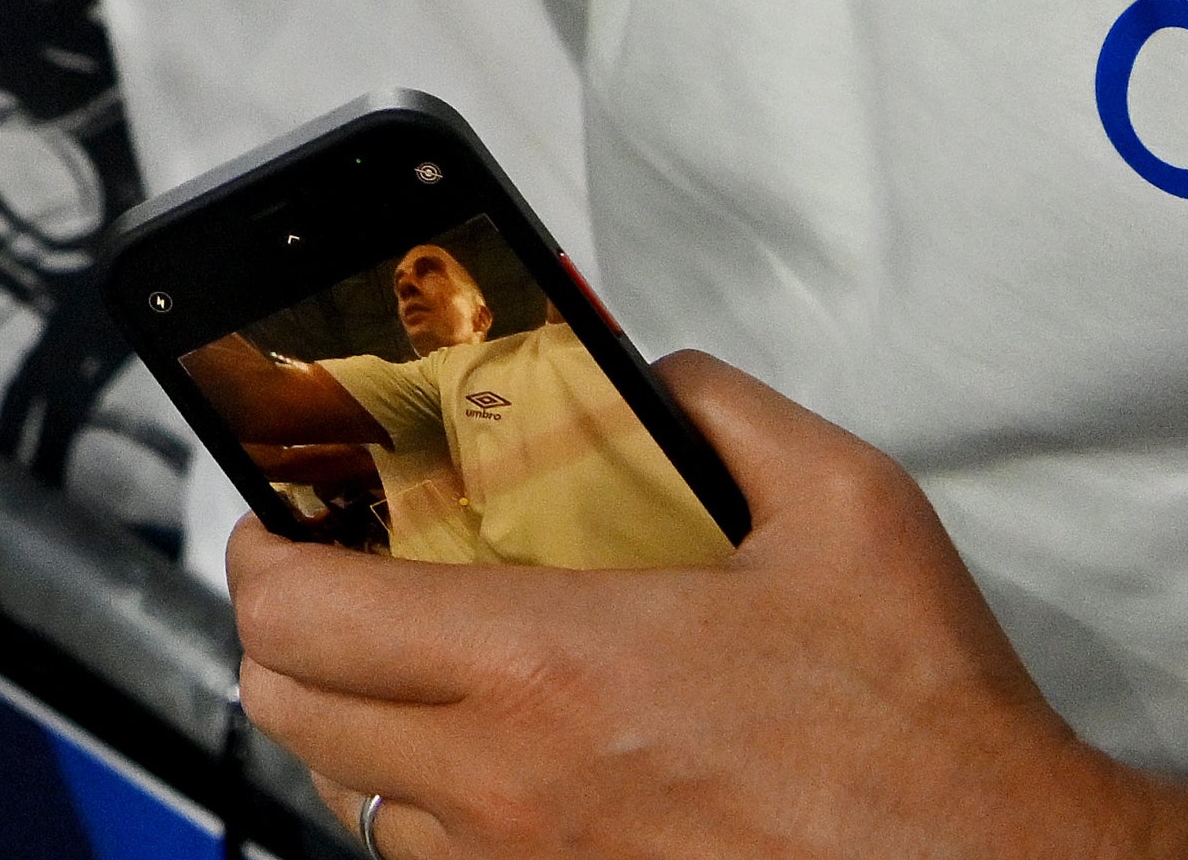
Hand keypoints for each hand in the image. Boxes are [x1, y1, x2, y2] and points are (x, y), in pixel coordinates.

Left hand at [232, 358, 1187, 859]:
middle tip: (332, 586)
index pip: (296, 617)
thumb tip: (652, 372)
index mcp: (547, 666)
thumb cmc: (927, 714)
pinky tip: (501, 767)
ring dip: (361, 731)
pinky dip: (437, 815)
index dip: (260, 559)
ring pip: (356, 802)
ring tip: (416, 674)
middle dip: (285, 636)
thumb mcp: (844, 504)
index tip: (283, 524)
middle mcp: (510, 786)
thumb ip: (721, 408)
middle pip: (287, 712)